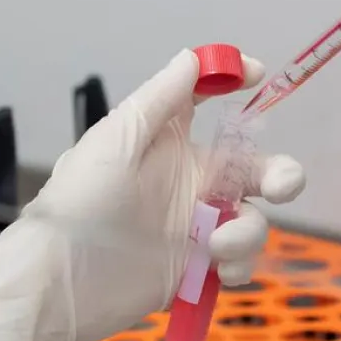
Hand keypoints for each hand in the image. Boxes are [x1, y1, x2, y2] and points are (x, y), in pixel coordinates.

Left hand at [0, 50, 305, 340]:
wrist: (58, 283)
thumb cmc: (80, 203)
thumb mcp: (116, 140)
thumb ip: (160, 100)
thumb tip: (193, 57)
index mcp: (167, 143)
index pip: (206, 101)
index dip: (235, 81)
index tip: (260, 76)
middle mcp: (188, 182)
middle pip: (253, 170)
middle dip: (279, 174)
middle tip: (281, 185)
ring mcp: (194, 228)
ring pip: (251, 219)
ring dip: (247, 231)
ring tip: (216, 247)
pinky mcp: (195, 271)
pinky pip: (238, 263)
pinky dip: (238, 265)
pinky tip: (216, 271)